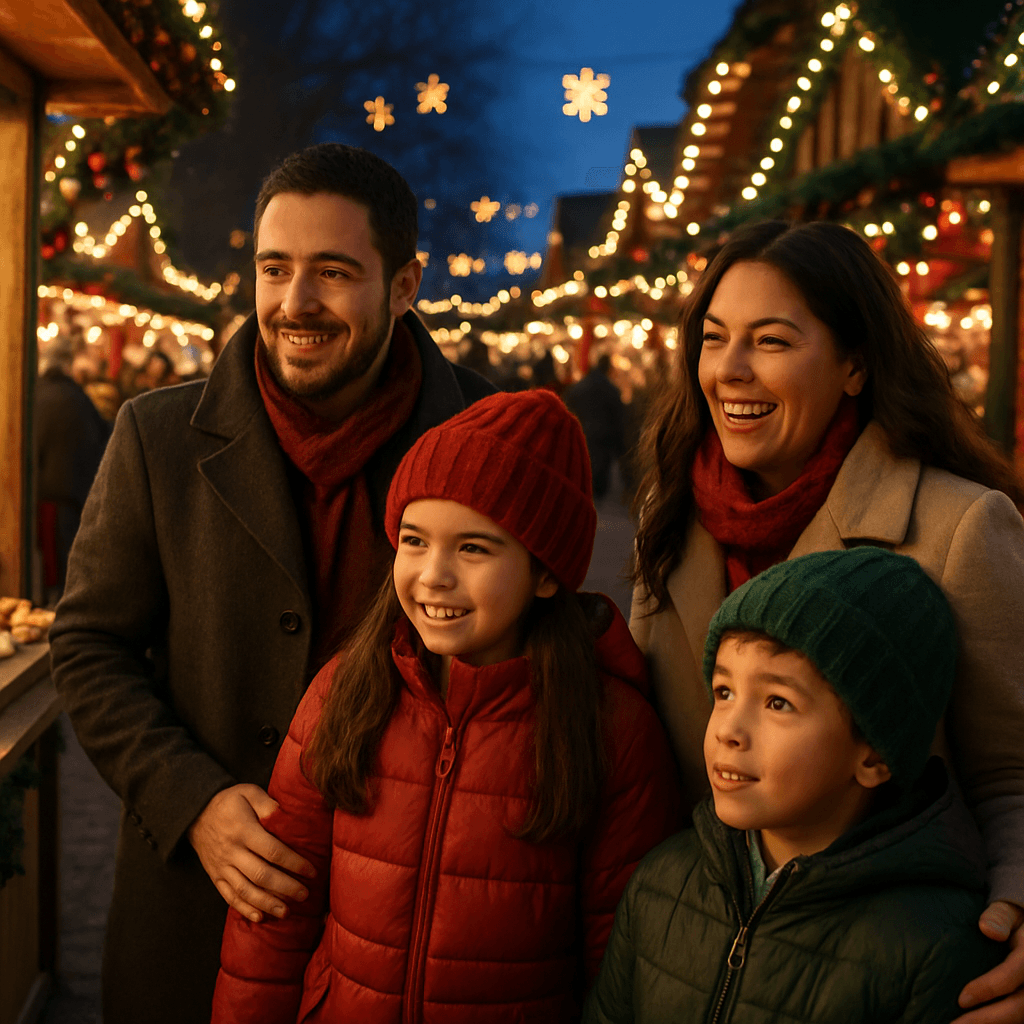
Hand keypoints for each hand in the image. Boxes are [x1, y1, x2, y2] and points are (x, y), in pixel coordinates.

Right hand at [188, 783, 315, 922]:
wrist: (195, 813)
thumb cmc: (229, 802)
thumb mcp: (248, 792)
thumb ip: (267, 804)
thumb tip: (288, 817)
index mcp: (243, 830)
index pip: (272, 851)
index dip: (293, 863)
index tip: (311, 871)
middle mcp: (232, 851)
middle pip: (261, 875)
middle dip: (285, 887)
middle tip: (304, 895)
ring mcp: (222, 866)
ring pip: (245, 890)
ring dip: (267, 903)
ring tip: (286, 912)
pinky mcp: (215, 876)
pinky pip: (229, 896)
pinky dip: (244, 908)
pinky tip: (259, 917)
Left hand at [954, 902, 1023, 1022]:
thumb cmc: (1015, 920)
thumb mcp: (1010, 911)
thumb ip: (999, 916)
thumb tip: (987, 929)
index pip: (1013, 976)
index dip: (989, 989)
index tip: (962, 999)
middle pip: (1019, 1007)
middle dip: (988, 1019)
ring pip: (1020, 1018)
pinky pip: (1017, 1017)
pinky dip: (997, 1023)